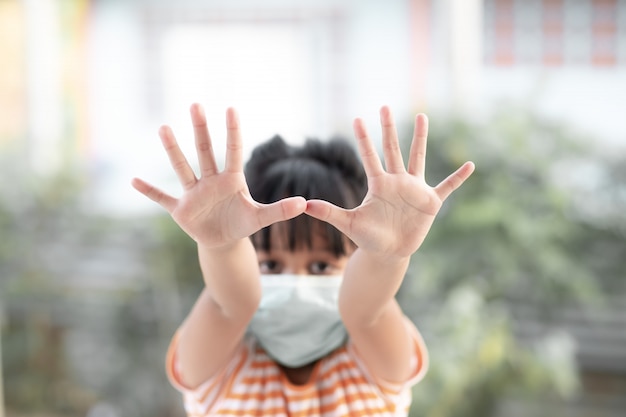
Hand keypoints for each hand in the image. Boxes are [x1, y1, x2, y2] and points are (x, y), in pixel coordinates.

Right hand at [131, 104, 305, 247]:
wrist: (223, 241)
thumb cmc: (241, 223)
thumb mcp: (261, 218)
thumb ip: (281, 210)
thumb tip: (305, 204)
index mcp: (231, 180)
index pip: (233, 151)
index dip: (233, 131)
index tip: (231, 108)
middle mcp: (210, 181)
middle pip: (205, 151)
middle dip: (201, 129)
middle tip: (196, 104)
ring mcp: (193, 193)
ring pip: (182, 168)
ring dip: (173, 150)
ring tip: (164, 127)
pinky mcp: (180, 209)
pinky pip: (162, 198)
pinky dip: (149, 191)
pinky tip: (133, 181)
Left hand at [305, 106, 473, 258]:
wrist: (388, 253)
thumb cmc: (368, 238)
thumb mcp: (349, 224)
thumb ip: (329, 213)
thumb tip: (305, 204)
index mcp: (378, 184)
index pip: (370, 156)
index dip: (364, 138)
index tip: (357, 117)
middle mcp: (396, 181)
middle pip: (392, 149)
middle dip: (388, 128)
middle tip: (384, 105)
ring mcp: (414, 190)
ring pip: (417, 158)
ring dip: (420, 139)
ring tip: (422, 116)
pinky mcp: (430, 203)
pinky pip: (447, 187)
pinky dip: (458, 178)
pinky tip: (470, 165)